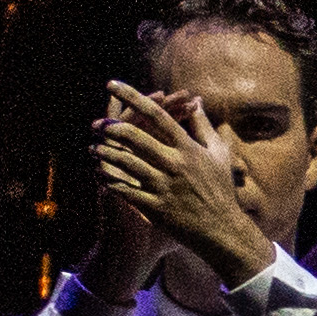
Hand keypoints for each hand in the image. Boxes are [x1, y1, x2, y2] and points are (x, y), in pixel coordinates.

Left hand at [90, 84, 276, 282]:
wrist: (223, 231)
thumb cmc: (221, 190)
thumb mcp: (218, 154)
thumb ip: (204, 126)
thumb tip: (196, 101)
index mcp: (189, 149)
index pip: (158, 115)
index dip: (133, 97)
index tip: (113, 84)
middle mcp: (176, 165)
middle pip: (136, 138)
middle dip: (110, 127)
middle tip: (96, 124)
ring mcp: (165, 187)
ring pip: (126, 163)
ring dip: (105, 153)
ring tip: (93, 147)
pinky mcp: (156, 207)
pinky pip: (126, 190)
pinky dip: (109, 180)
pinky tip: (99, 173)